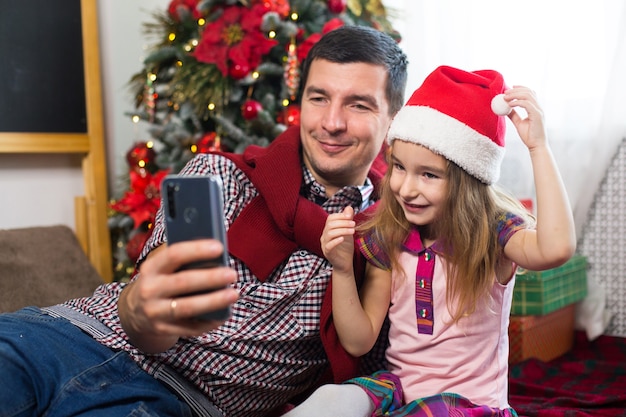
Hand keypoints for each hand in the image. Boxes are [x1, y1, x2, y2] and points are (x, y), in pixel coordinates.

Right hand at [119, 239, 238, 352]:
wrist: (135, 311)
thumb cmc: (160, 281)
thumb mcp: (162, 267)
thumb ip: (183, 259)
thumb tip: (217, 254)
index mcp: (151, 268)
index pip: (174, 254)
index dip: (197, 250)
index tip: (219, 247)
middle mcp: (149, 289)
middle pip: (183, 282)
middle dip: (210, 277)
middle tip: (232, 274)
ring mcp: (154, 311)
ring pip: (187, 307)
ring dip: (213, 301)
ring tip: (233, 294)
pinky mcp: (162, 329)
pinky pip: (190, 327)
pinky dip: (209, 322)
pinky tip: (224, 315)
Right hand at [320, 206, 355, 273]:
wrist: (345, 263)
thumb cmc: (345, 247)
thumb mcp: (348, 232)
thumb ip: (348, 220)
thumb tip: (349, 207)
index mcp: (329, 229)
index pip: (330, 218)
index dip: (340, 216)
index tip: (350, 217)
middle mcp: (324, 236)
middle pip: (330, 225)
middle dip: (343, 222)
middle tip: (354, 224)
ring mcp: (324, 244)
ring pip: (329, 234)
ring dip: (342, 230)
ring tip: (352, 231)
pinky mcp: (327, 252)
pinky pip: (328, 245)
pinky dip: (335, 241)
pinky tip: (343, 239)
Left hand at [504, 86, 547, 150]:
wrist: (535, 146)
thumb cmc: (529, 136)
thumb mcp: (519, 123)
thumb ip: (513, 115)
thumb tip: (505, 109)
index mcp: (536, 108)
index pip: (530, 93)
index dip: (521, 88)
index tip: (511, 87)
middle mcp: (538, 108)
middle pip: (529, 92)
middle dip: (516, 90)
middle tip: (505, 91)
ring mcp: (539, 111)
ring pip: (528, 96)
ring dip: (515, 94)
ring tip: (505, 97)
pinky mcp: (537, 115)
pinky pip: (527, 104)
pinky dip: (518, 102)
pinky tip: (510, 104)